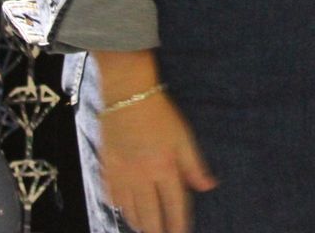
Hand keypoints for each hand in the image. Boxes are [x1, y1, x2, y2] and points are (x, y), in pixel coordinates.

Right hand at [97, 88, 216, 232]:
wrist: (126, 95)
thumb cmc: (160, 113)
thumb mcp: (183, 136)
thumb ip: (194, 165)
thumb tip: (209, 186)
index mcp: (165, 167)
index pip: (174, 206)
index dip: (178, 224)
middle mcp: (142, 176)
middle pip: (149, 215)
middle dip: (157, 231)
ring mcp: (122, 174)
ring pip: (129, 210)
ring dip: (138, 222)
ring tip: (146, 227)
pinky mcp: (106, 168)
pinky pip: (111, 197)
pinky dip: (119, 207)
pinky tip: (125, 208)